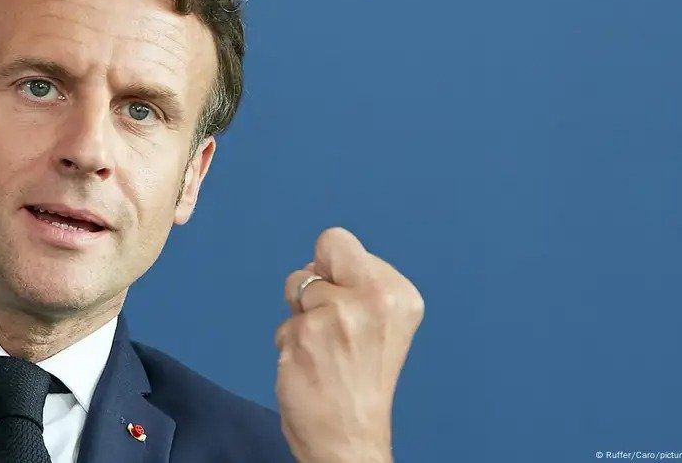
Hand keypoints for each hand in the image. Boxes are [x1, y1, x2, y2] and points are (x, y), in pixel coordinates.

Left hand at [275, 227, 424, 462]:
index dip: (335, 274)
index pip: (340, 243)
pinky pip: (283, 324)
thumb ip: (357, 287)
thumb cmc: (364, 382)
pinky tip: (309, 366)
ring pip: (296, 287)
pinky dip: (289, 343)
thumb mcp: (381, 322)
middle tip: (333, 327)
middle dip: (315, 285)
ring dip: (300, 316)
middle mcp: (373, 298)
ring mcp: (336, 316)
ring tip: (322, 349)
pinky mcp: (304, 336)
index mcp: (398, 293)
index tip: (349, 308)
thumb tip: (319, 264)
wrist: (352, 437)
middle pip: (317, 256)